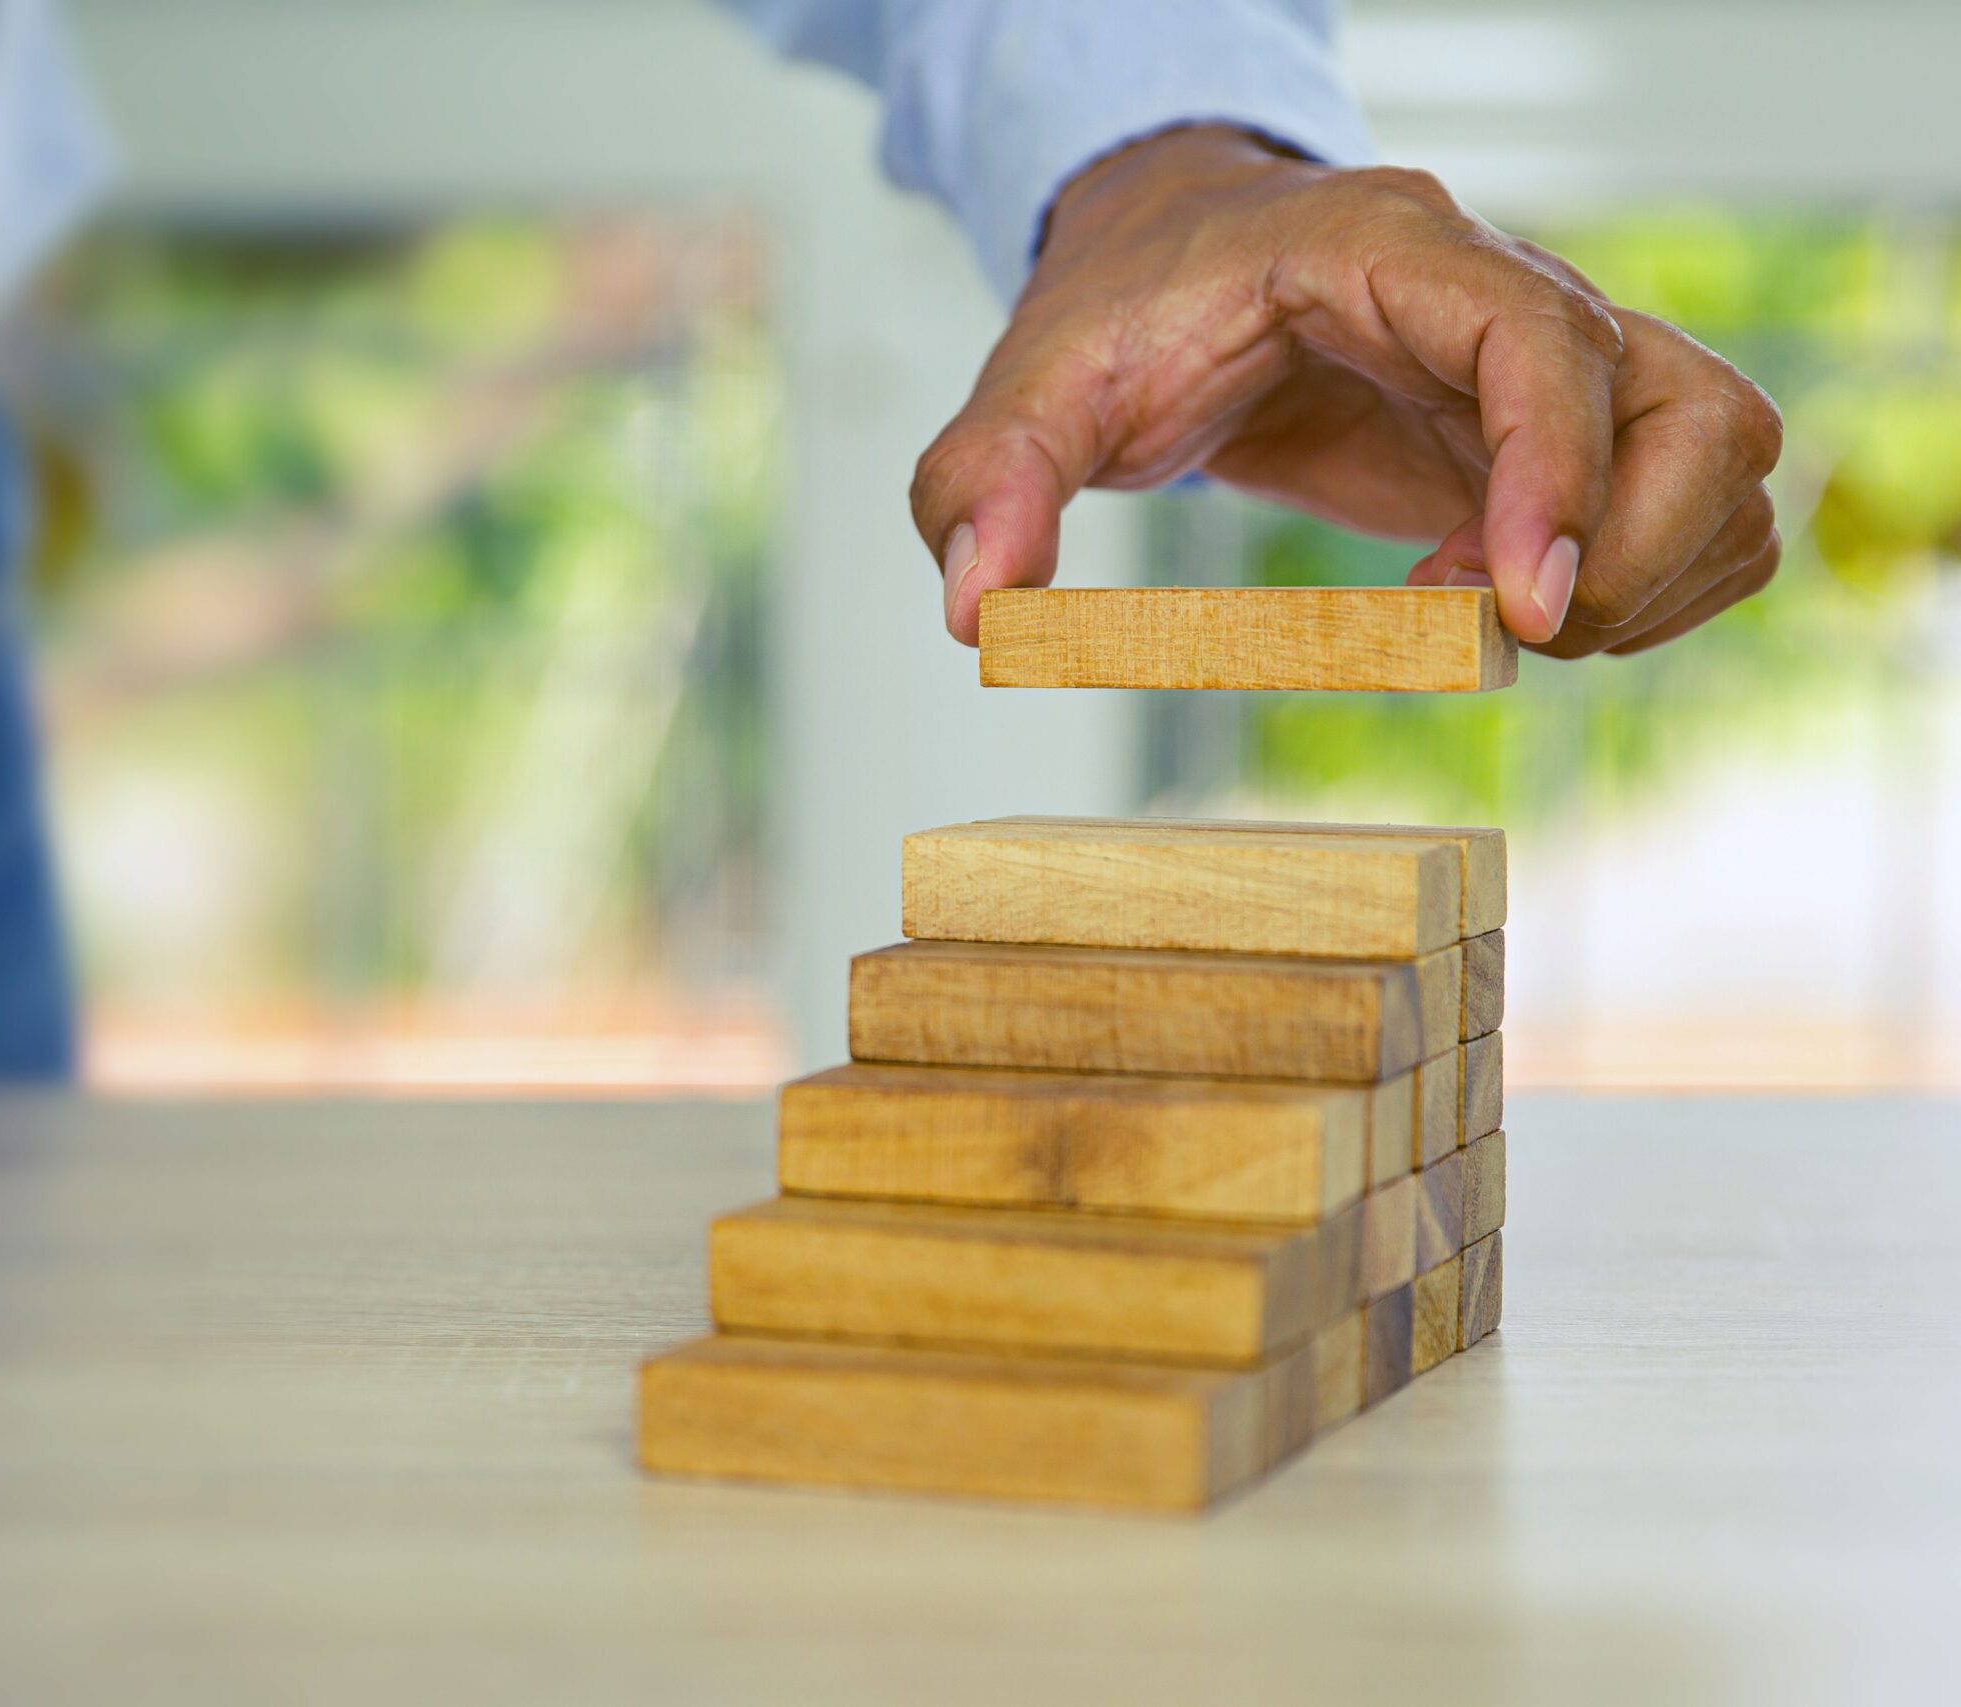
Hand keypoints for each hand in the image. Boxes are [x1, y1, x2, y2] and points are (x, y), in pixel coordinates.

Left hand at [913, 125, 1783, 656]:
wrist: (1177, 265)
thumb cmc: (1124, 315)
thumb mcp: (1030, 393)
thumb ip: (986, 487)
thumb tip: (975, 611)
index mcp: (1392, 253)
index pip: (1543, 340)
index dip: (1559, 476)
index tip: (1520, 610)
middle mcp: (1509, 293)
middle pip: (1695, 409)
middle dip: (1624, 556)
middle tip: (1491, 631)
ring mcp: (1561, 363)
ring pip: (1728, 455)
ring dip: (1650, 577)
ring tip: (1496, 621)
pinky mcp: (1569, 432)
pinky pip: (1703, 502)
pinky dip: (1651, 584)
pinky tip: (1507, 611)